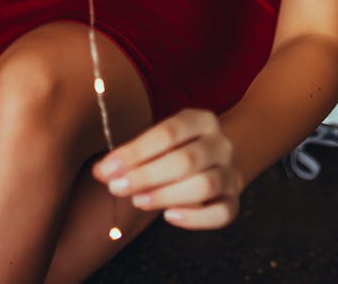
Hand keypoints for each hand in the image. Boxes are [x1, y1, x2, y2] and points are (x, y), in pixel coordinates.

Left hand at [92, 109, 244, 229]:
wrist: (217, 156)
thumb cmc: (177, 148)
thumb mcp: (160, 140)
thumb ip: (134, 154)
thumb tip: (102, 171)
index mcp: (202, 120)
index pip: (169, 132)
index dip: (136, 151)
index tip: (106, 169)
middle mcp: (221, 144)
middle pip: (186, 160)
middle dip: (146, 175)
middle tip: (116, 188)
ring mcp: (232, 172)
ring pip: (205, 185)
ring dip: (166, 195)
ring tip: (138, 201)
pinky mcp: (236, 200)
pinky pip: (222, 213)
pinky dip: (195, 218)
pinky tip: (169, 216)